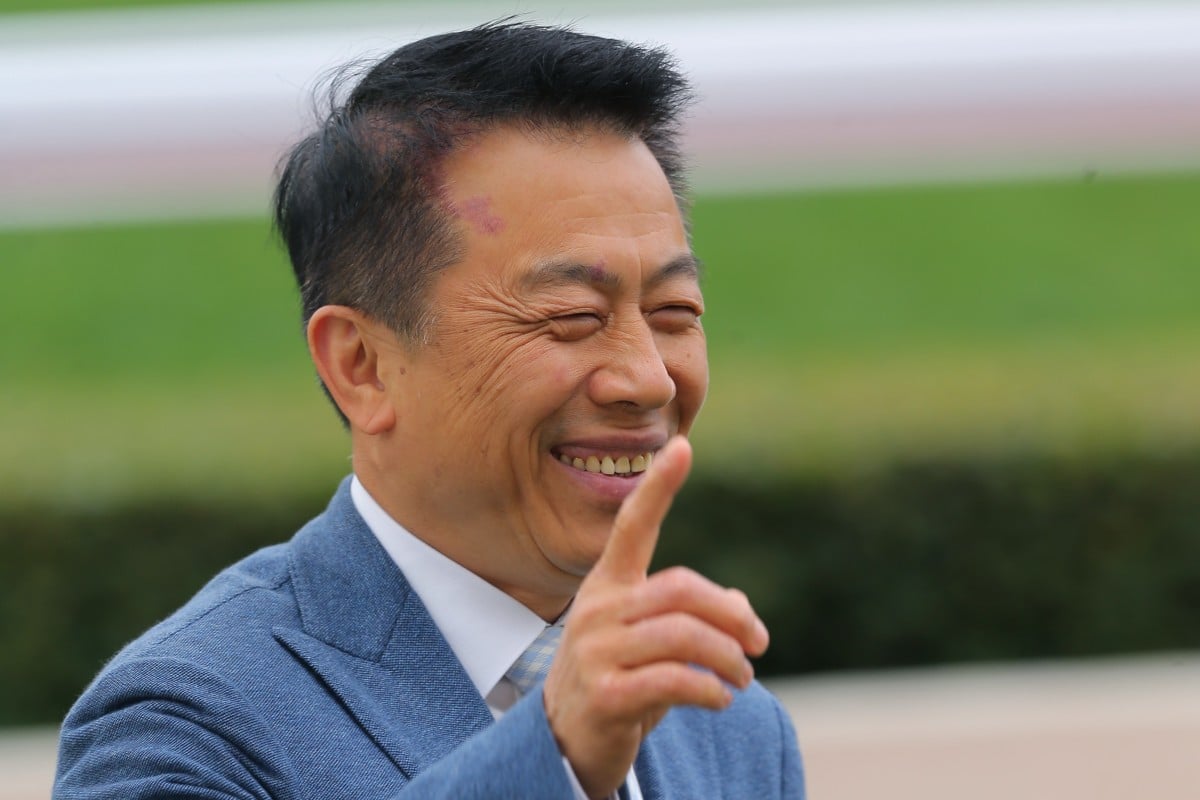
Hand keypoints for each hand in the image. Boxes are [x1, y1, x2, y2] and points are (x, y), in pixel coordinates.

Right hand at [542, 436, 769, 797]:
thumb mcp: (653, 641)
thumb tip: (742, 608)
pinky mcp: (605, 695)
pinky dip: (712, 689)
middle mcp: (596, 610)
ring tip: (743, 678)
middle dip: (731, 616)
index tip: (684, 446)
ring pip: (684, 635)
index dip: (658, 487)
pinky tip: (721, 699)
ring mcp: (595, 652)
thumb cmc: (620, 679)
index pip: (631, 526)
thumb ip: (694, 615)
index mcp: (607, 585)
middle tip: (757, 643)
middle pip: (681, 590)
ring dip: (729, 659)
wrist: (567, 743)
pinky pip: (676, 680)